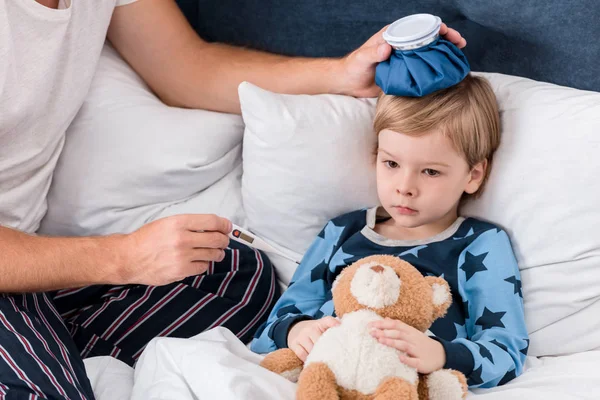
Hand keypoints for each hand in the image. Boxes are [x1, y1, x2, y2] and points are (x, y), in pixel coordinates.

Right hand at [116, 214, 231, 285]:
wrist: (129, 258)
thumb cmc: (147, 239)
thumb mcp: (166, 222)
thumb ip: (189, 224)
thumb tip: (213, 227)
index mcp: (179, 222)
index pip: (212, 221)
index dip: (224, 224)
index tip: (228, 227)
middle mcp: (182, 238)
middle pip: (216, 239)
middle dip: (224, 240)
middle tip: (223, 241)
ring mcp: (182, 256)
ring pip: (212, 254)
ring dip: (217, 253)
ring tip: (215, 252)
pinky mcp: (180, 271)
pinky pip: (202, 267)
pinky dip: (204, 264)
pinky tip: (199, 261)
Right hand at [287, 317, 339, 361]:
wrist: (295, 329)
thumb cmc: (314, 331)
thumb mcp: (322, 327)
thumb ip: (332, 329)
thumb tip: (345, 331)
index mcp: (320, 323)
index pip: (327, 320)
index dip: (334, 323)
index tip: (340, 327)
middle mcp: (310, 328)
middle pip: (320, 340)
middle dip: (327, 349)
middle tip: (335, 357)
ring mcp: (301, 336)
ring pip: (311, 349)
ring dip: (318, 356)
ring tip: (325, 362)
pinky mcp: (294, 344)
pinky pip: (302, 354)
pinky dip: (308, 359)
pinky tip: (313, 362)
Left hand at [338, 22, 466, 97]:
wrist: (350, 84)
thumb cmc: (353, 67)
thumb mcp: (362, 58)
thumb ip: (373, 53)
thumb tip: (387, 47)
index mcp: (394, 36)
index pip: (418, 27)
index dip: (434, 27)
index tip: (446, 31)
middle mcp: (402, 45)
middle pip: (428, 38)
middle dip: (446, 38)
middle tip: (460, 43)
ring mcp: (405, 59)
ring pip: (429, 53)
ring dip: (444, 54)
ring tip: (459, 56)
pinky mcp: (406, 74)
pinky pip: (423, 70)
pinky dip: (435, 69)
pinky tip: (446, 72)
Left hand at [369, 318, 445, 373]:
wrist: (442, 354)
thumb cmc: (421, 343)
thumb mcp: (411, 332)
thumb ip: (399, 326)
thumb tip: (385, 318)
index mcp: (410, 331)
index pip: (395, 324)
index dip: (383, 324)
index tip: (370, 325)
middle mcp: (414, 339)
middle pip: (398, 334)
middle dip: (384, 333)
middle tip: (371, 333)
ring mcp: (418, 351)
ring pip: (405, 345)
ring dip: (393, 343)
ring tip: (381, 341)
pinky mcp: (422, 363)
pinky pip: (414, 361)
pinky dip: (407, 359)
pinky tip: (400, 358)